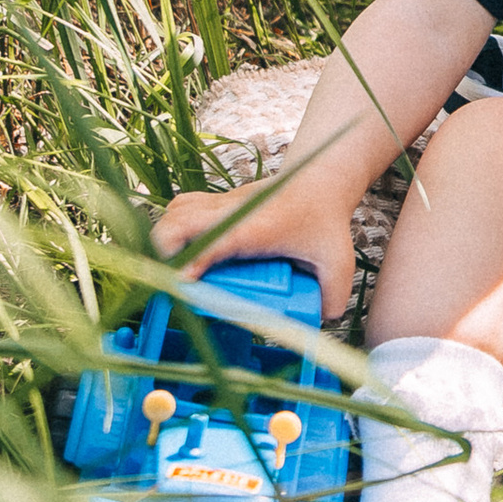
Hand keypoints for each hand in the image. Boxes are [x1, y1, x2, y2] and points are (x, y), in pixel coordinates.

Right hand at [151, 179, 358, 324]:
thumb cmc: (325, 221)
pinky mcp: (214, 204)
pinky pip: (179, 212)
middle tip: (170, 286)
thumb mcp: (338, 262)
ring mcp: (220, 204)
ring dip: (164, 243)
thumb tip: (317, 322)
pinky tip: (180, 257)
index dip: (194, 260)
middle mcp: (232, 211)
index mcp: (258, 226)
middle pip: (179, 221)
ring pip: (174, 213)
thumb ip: (332, 297)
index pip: (215, 238)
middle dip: (164, 254)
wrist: (319, 179)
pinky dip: (171, 232)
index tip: (182, 284)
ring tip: (171, 274)